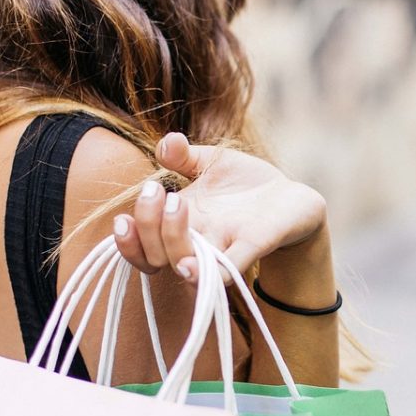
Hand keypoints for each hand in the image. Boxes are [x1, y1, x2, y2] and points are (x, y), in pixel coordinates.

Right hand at [112, 133, 327, 283]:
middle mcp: (197, 241)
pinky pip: (226, 270)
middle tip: (159, 191)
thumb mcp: (213, 163)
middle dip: (148, 225)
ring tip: (177, 204)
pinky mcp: (253, 247)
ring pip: (184, 263)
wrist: (292, 198)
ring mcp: (223, 247)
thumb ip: (184, 155)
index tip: (123, 219)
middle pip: (155, 255)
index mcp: (180, 223)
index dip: (126, 241)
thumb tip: (166, 142)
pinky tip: (190, 266)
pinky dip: (208, 272)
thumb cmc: (246, 184)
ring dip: (171, 239)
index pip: (141, 245)